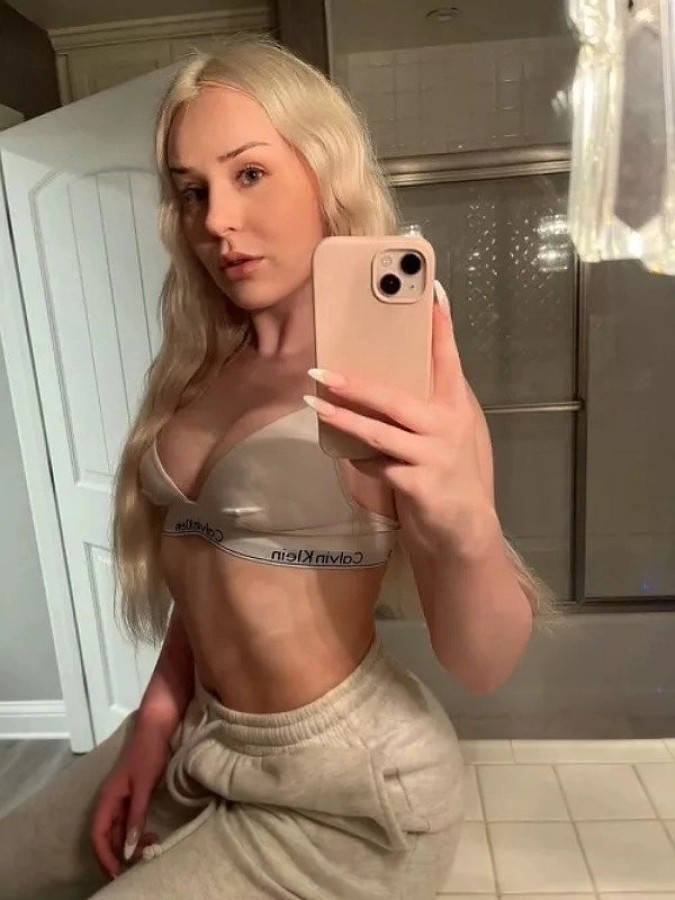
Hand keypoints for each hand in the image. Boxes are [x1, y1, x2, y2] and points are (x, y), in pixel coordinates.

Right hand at [91, 719, 170, 878]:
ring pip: (120, 830)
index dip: (105, 856)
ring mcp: (121, 799)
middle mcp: (110, 802)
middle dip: (119, 854)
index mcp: (108, 799)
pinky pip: (129, 822)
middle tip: (138, 865)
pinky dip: (137, 832)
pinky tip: (150, 836)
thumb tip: (129, 848)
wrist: (155, 729)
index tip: (118, 873)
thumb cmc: (148, 754)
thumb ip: (136, 816)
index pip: (98, 835)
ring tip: (151, 847)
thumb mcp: (144, 786)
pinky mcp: (132, 796)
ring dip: (131, 843)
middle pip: (107, 836)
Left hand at [306, 303, 495, 551]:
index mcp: (455, 408)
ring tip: (315, 404)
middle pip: (396, 397)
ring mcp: (434, 456)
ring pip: (379, 431)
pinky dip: (358, 459)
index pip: (448, 360)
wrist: (462, 530)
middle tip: (322, 370)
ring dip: (343, 418)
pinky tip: (343, 452)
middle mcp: (448, 426)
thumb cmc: (447, 474)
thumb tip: (378, 379)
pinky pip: (377, 466)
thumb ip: (424, 408)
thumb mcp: (444, 435)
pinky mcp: (419, 485)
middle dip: (356, 383)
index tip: (433, 293)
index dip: (441, 328)